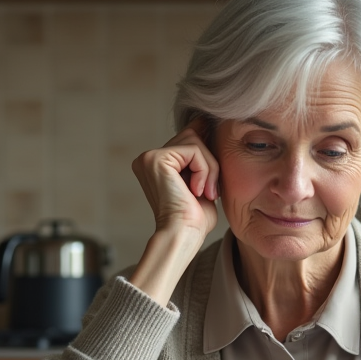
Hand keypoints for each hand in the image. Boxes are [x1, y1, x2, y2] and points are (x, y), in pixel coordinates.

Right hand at [131, 120, 219, 242]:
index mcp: (156, 164)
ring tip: (204, 192)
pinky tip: (197, 190)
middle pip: (192, 137)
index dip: (202, 139)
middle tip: (210, 192)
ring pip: (195, 142)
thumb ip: (199, 157)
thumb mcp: (201, 180)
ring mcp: (150, 158)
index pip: (185, 138)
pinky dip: (204, 170)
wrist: (184, 235)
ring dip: (209, 169)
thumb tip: (203, 124)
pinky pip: (194, 151)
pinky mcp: (156, 159)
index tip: (212, 144)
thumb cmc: (194, 218)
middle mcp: (148, 159)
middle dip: (209, 164)